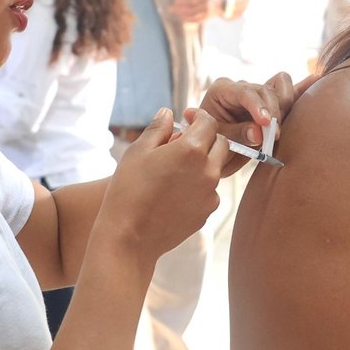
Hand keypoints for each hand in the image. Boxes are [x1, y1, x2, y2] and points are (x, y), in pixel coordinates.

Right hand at [97, 108, 225, 265]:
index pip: (209, 123)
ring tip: (176, 170)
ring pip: (216, 168)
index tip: (189, 120)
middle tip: (186, 142)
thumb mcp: (137, 151)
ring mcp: (211, 193)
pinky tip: (176, 192)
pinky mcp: (208, 212)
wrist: (130, 237)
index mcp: (191, 149)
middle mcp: (208, 170)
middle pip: (222, 144)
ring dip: (204, 163)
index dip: (199, 118)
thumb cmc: (128, 190)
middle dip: (208, 139)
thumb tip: (168, 113)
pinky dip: (199, 186)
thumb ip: (158, 128)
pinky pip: (210, 191)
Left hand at [171, 0, 215, 23]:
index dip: (183, 2)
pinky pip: (195, 20)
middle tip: (170, 9)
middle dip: (179, 9)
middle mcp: (206, 5)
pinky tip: (181, 17)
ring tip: (174, 13)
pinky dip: (187, 20)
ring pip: (192, 16)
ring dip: (182, 15)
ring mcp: (206, 13)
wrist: (224, 1)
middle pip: (191, 9)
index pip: (192, 0)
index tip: (175, 2)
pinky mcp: (206, 18)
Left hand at [196, 72, 302, 175]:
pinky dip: (301, 88)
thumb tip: (259, 133)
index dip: (258, 106)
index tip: (266, 124)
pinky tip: (316, 80)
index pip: (245, 92)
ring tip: (279, 128)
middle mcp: (242, 87)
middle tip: (273, 137)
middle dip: (273, 113)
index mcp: (223, 90)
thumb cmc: (211, 144)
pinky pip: (288, 90)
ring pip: (281, 86)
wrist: (212, 151)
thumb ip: (238, 135)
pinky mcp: (271, 102)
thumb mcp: (218, 141)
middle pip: (266, 89)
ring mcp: (258, 93)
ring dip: (285, 106)